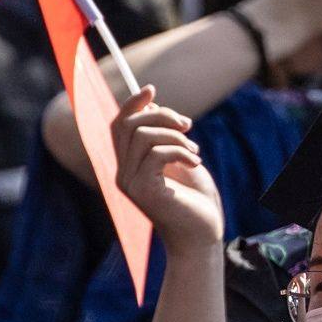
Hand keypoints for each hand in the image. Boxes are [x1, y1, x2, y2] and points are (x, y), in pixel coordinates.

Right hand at [115, 88, 223, 252]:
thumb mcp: (180, 156)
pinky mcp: (143, 191)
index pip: (118, 125)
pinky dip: (181, 151)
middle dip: (161, 115)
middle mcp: (123, 173)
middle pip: (129, 125)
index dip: (131, 103)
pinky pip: (157, 153)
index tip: (151, 88)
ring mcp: (130, 183)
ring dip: (176, 137)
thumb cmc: (195, 197)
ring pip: (144, 136)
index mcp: (129, 164)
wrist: (203, 233)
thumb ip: (164, 134)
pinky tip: (196, 162)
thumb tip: (151, 103)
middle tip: (188, 126)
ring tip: (194, 151)